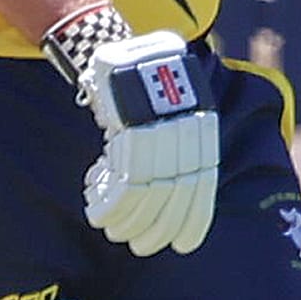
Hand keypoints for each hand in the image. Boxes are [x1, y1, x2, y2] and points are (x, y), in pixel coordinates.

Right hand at [55, 23, 218, 256]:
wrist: (123, 51)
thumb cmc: (151, 83)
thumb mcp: (181, 107)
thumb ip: (184, 143)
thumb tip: (179, 185)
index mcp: (201, 130)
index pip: (201, 185)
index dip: (192, 219)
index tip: (185, 244)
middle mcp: (183, 135)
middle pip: (174, 196)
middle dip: (159, 228)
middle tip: (145, 248)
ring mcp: (155, 135)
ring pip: (146, 195)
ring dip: (130, 222)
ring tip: (118, 234)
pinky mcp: (126, 135)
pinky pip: (121, 183)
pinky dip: (110, 205)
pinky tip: (99, 213)